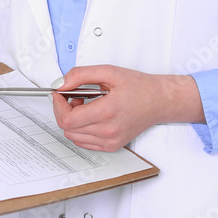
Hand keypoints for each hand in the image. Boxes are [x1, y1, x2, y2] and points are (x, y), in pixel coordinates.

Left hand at [51, 65, 203, 151]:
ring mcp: (111, 142)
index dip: (58, 105)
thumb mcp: (108, 72)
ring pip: (74, 137)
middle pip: (67, 129)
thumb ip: (80, 75)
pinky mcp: (112, 146)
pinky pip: (85, 142)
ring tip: (83, 105)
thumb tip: (61, 83)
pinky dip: (80, 129)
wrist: (159, 101)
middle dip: (63, 110)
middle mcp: (108, 131)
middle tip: (73, 96)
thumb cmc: (138, 86)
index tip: (59, 93)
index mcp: (107, 112)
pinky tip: (89, 116)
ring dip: (71, 120)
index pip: (67, 119)